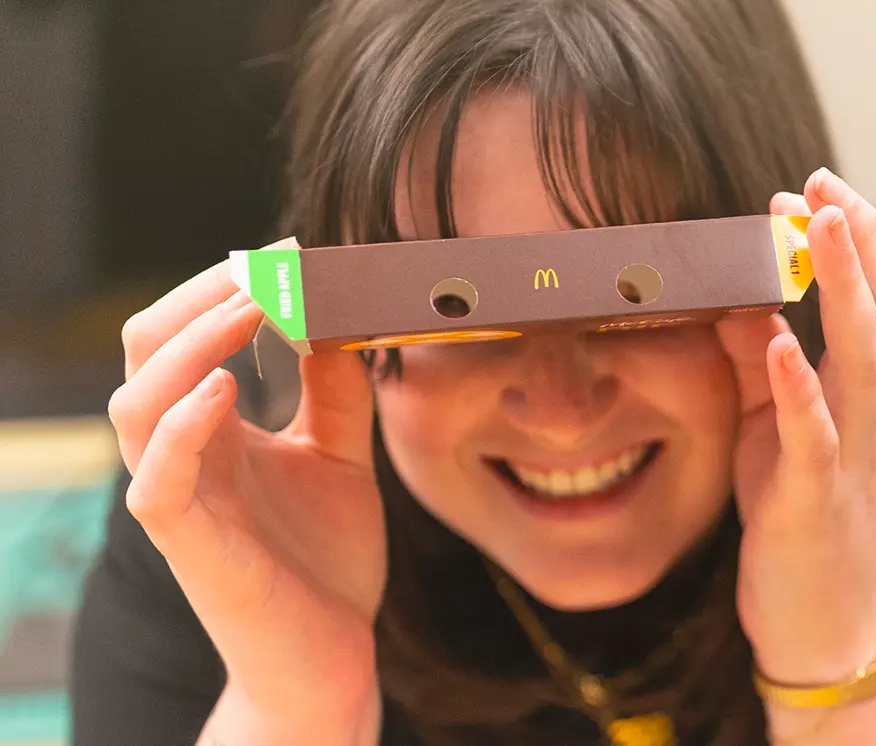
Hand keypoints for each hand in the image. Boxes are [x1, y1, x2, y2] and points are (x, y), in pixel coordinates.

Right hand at [107, 261, 384, 725]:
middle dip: (202, 295)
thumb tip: (337, 319)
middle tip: (268, 263)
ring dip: (190, 343)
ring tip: (249, 304)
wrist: (332, 657)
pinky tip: (225, 389)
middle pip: (149, 350)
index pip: (186, 335)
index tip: (292, 252)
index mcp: (214, 429)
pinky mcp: (190, 548)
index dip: (228, 287)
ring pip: (136, 403)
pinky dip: (181, 427)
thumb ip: (334, 395)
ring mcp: (180, 499)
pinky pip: (157, 480)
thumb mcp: (340, 459)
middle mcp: (185, 454)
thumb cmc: (326, 560)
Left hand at [719, 168, 875, 684]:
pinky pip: (815, 435)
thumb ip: (762, 365)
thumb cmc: (801, 515)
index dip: (862, 241)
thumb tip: (734, 300)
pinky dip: (799, 384)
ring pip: (868, 358)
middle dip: (864, 241)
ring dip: (844, 287)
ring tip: (816, 226)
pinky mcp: (814, 498)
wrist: (823, 621)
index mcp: (870, 396)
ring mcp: (853, 455)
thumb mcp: (778, 428)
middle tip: (820, 183)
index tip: (815, 189)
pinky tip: (777, 342)